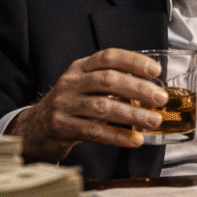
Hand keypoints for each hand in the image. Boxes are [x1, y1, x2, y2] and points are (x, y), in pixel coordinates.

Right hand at [10, 48, 168, 162]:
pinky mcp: (62, 126)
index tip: (155, 71)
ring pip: (104, 107)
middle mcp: (71, 82)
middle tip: (160, 99)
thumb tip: (152, 89)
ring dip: (133, 115)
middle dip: (139, 89)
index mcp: (80, 68)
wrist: (35, 128)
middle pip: (108, 80)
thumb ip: (113, 84)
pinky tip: (135, 139)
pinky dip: (118, 136)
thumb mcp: (86, 87)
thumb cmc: (71, 106)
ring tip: (154, 121)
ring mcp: (64, 104)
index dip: (133, 62)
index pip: (108, 57)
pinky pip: (95, 131)